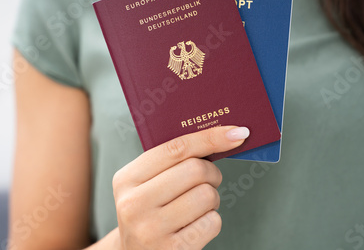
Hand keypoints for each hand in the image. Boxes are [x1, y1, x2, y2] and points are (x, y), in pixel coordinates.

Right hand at [112, 126, 249, 249]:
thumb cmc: (150, 211)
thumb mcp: (146, 184)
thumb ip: (172, 161)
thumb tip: (222, 135)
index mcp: (126, 179)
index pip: (176, 148)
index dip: (210, 137)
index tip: (237, 132)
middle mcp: (134, 204)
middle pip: (196, 170)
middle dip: (212, 173)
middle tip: (209, 180)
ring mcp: (151, 230)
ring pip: (207, 195)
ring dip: (211, 199)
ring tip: (196, 206)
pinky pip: (212, 222)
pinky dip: (212, 220)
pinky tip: (195, 225)